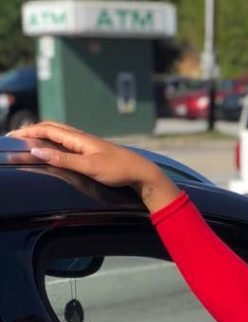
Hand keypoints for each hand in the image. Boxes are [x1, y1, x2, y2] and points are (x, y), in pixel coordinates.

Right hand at [7, 121, 176, 208]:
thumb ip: (63, 159)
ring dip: (41, 134)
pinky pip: (66, 141)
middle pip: (50, 128)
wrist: (140, 172)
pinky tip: (51, 146)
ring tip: (28, 140)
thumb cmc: (117, 170)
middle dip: (31, 131)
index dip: (28, 132)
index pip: (46, 129)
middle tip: (15, 138)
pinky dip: (53, 140)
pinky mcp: (90, 150)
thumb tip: (37, 150)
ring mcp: (85, 143)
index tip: (12, 137)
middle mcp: (80, 137)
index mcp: (77, 138)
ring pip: (58, 133)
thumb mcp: (88, 166)